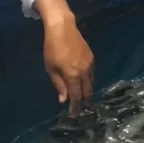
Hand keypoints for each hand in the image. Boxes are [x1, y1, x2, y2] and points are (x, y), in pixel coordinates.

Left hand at [38, 0, 94, 114]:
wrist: (63, 28)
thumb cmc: (52, 48)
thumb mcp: (51, 68)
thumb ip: (59, 85)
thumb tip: (63, 100)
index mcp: (73, 76)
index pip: (77, 96)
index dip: (76, 106)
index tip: (74, 114)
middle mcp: (84, 72)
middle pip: (87, 91)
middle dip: (84, 101)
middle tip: (80, 108)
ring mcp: (90, 64)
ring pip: (91, 82)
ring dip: (87, 91)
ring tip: (83, 97)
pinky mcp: (92, 58)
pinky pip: (92, 74)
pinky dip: (89, 80)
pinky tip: (85, 82)